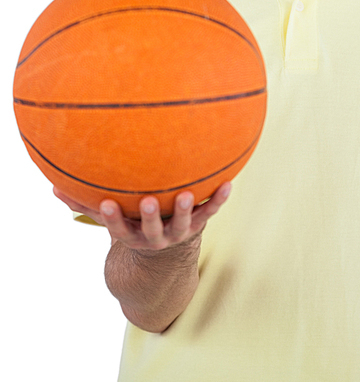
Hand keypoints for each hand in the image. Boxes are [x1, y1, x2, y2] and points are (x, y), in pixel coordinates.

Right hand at [53, 183, 230, 250]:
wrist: (165, 252)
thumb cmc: (132, 224)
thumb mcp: (112, 218)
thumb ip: (86, 205)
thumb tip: (54, 188)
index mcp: (132, 235)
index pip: (118, 229)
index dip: (113, 218)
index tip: (107, 203)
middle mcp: (155, 237)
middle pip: (151, 230)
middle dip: (150, 217)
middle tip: (148, 201)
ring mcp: (178, 232)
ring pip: (183, 225)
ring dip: (185, 211)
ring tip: (187, 195)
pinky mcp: (198, 224)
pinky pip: (210, 212)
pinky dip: (218, 200)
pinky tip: (228, 183)